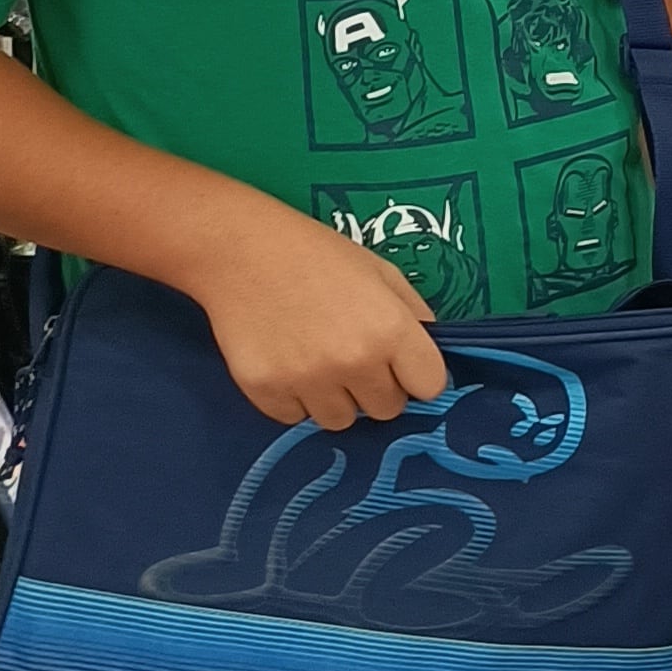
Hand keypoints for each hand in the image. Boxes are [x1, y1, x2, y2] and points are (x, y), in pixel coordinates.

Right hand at [187, 209, 449, 429]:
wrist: (240, 250)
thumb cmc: (317, 256)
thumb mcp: (383, 273)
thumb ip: (414, 317)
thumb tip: (431, 360)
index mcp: (391, 330)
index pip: (430, 387)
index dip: (416, 376)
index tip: (400, 365)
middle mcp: (354, 362)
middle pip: (387, 409)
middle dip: (376, 388)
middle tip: (353, 357)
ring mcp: (308, 381)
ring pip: (341, 420)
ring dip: (336, 399)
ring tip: (317, 360)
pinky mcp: (266, 392)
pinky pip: (295, 418)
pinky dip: (294, 399)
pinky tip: (286, 363)